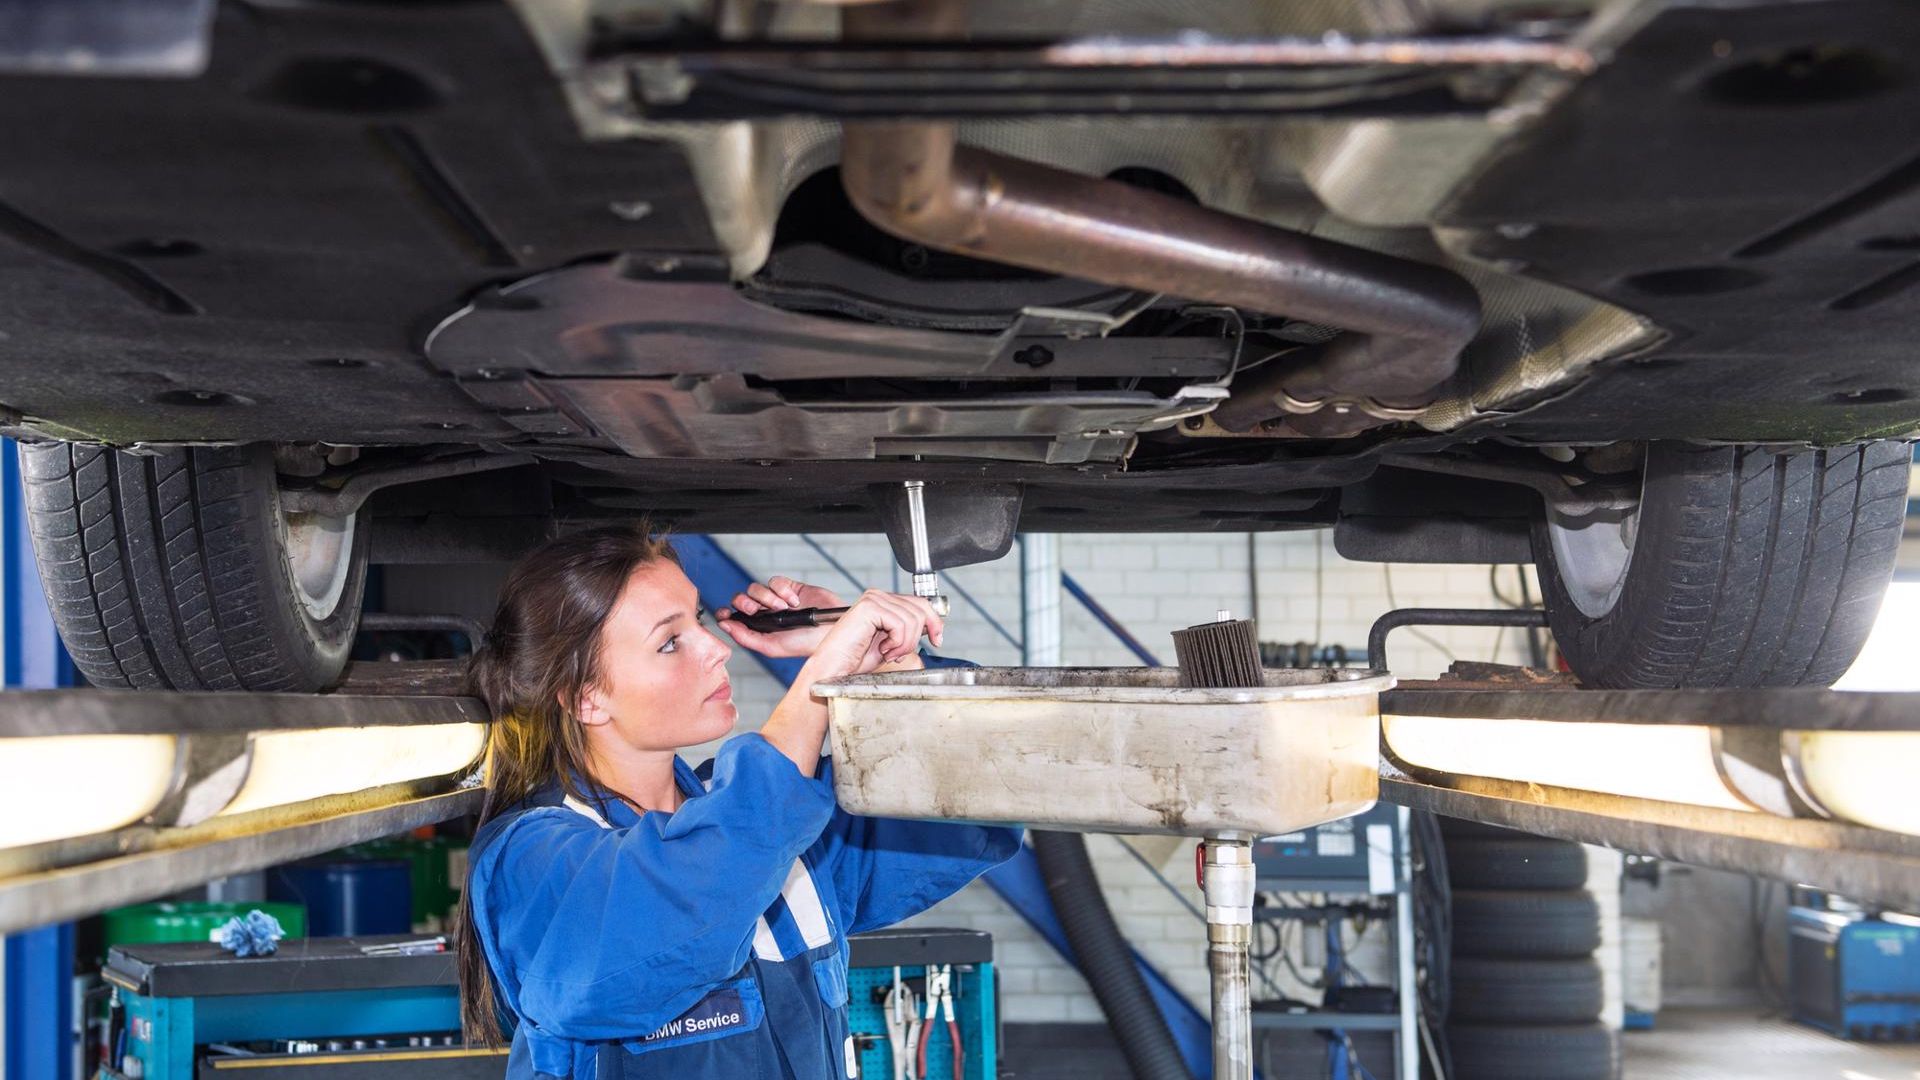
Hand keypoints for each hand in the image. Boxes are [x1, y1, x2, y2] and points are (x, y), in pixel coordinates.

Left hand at [714, 576, 843, 659]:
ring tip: (783, 607)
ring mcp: (776, 599)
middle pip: (741, 600)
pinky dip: (782, 589)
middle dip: (744, 603)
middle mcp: (765, 614)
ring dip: (767, 597)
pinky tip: (794, 601)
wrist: (831, 630)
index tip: (724, 613)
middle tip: (755, 610)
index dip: (725, 613)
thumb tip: (725, 625)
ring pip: (756, 588)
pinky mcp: (789, 588)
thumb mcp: (772, 647)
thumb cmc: (805, 644)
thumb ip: (747, 638)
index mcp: (758, 629)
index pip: (734, 618)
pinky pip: (775, 581)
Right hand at [799, 590, 944, 684]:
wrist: (835, 669)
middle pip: (921, 608)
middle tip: (900, 653)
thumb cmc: (856, 659)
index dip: (934, 621)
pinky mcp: (869, 607)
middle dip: (917, 636)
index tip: (937, 639)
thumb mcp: (892, 642)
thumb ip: (908, 630)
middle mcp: (877, 595)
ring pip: (913, 619)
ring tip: (888, 653)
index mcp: (882, 601)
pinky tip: (883, 650)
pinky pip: (901, 624)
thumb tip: (932, 624)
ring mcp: (873, 599)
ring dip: (904, 644)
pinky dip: (897, 643)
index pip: (920, 602)